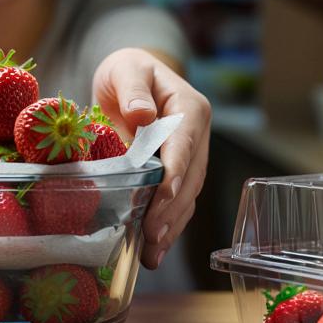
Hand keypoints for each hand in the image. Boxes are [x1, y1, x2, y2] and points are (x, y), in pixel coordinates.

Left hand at [92, 47, 210, 270]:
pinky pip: (177, 202)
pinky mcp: (178, 173)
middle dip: (172, 208)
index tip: (164, 195)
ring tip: (152, 253)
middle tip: (152, 235)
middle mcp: (197, 136)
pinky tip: (154, 251)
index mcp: (189, 108)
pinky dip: (167, 226)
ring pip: (187, 195)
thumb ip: (133, 89)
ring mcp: (191, 157)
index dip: (176, 170)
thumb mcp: (126, 69)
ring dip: (171, 225)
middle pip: (190, 177)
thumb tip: (142, 116)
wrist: (129, 79)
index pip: (185, 143)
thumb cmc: (127, 71)